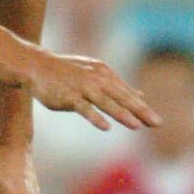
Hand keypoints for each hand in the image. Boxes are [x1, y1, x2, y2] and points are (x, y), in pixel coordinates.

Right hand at [27, 52, 157, 131]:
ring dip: (122, 114)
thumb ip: (117, 86)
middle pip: (122, 97)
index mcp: (105, 74)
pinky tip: (105, 127)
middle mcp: (96, 79)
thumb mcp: (95, 74)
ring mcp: (82, 87)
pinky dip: (95, 117)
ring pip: (106, 102)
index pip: (127, 93)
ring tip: (137, 126)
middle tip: (157, 123)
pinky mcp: (68, 96)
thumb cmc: (67, 72)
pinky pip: (84, 108)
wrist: (37, 65)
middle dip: (140, 111)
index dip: (142, 107)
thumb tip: (141, 94)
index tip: (156, 121)